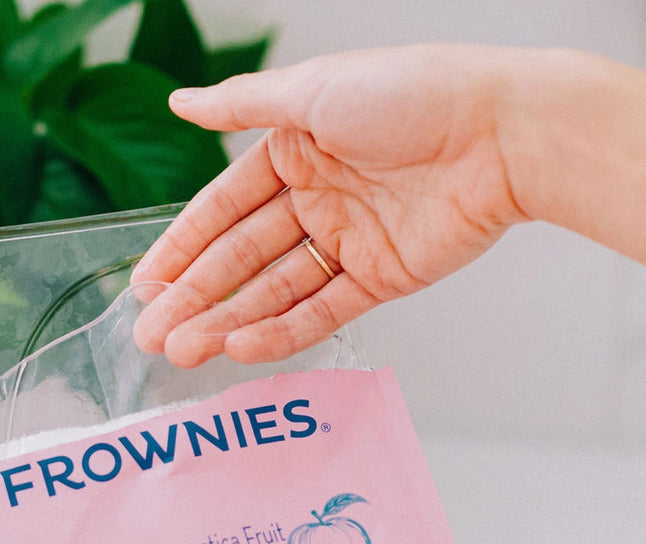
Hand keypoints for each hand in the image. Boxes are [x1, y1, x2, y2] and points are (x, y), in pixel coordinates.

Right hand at [131, 44, 532, 365]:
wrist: (498, 133)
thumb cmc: (412, 93)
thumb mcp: (313, 91)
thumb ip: (242, 106)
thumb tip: (180, 102)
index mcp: (295, 150)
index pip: (223, 209)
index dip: (183, 246)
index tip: (147, 284)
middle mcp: (317, 198)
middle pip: (243, 258)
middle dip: (196, 297)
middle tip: (153, 334)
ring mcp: (348, 241)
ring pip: (275, 290)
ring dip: (228, 321)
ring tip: (184, 350)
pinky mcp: (381, 277)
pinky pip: (322, 310)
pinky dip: (282, 330)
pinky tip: (241, 345)